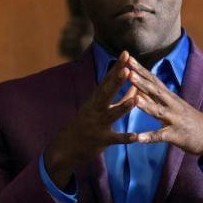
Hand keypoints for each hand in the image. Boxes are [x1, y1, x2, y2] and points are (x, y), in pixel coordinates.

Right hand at [43, 51, 136, 186]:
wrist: (65, 148)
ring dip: (124, 106)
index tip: (126, 53)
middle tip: (128, 68)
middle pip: (107, 93)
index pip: (107, 80)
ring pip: (112, 114)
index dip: (116, 67)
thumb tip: (136, 86)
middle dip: (117, 81)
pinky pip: (115, 139)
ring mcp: (98, 125)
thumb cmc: (85, 125)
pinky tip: (137, 137)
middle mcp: (95, 110)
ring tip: (136, 99)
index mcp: (95, 100)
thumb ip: (120, 99)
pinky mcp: (101, 140)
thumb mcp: (99, 108)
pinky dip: (126, 138)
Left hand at [124, 55, 202, 160]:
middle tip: (128, 71)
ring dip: (147, 105)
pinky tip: (137, 138)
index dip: (141, 70)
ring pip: (158, 111)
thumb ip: (158, 97)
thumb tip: (140, 88)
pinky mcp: (176, 136)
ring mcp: (175, 120)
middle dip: (141, 81)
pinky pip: (160, 136)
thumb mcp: (175, 106)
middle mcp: (173, 105)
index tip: (128, 58)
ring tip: (134, 100)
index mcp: (170, 97)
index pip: (154, 80)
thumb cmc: (190, 121)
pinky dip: (148, 137)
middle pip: (155, 91)